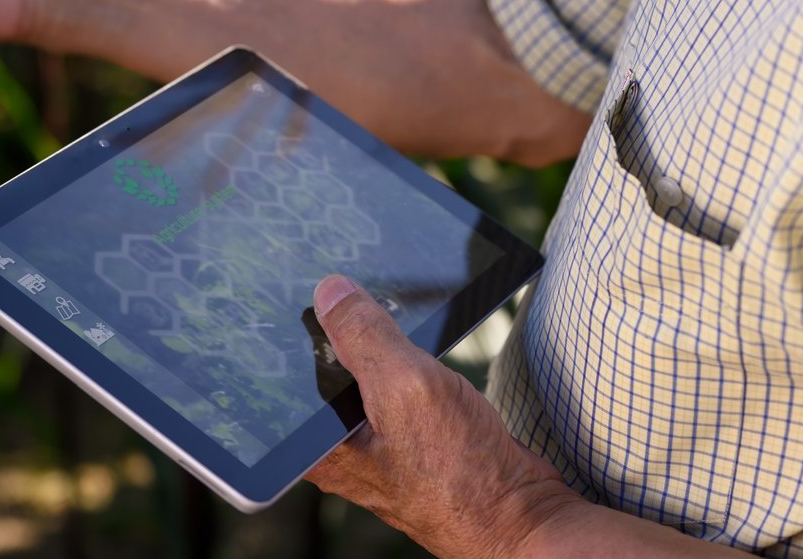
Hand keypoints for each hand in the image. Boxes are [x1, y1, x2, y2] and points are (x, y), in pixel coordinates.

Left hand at [306, 275, 582, 558]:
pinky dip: (401, 359)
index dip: (287, 331)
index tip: (296, 290)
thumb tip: (330, 291)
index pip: (282, 377)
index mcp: (316, 445)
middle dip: (333, 329)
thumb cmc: (460, 476)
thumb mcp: (406, 388)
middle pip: (320, 370)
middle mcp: (337, 445)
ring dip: (373, 341)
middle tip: (345, 285)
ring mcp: (374, 442)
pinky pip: (392, 385)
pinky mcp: (408, 436)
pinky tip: (412, 340)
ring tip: (383, 306)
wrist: (520, 517)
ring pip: (360, 374)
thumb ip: (364, 337)